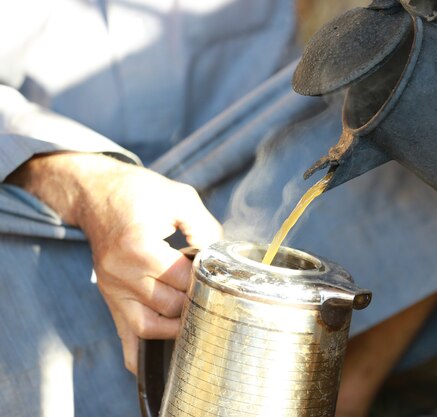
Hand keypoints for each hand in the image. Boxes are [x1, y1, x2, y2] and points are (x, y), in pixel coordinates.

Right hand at [7, 152, 222, 373]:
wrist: (96, 195)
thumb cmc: (139, 193)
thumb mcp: (179, 197)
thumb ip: (205, 227)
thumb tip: (221, 258)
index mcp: (139, 247)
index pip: (183, 280)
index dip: (206, 280)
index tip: (218, 273)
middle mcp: (121, 273)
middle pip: (170, 306)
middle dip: (195, 302)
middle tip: (212, 293)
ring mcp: (112, 289)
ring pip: (149, 327)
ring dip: (176, 326)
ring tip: (195, 314)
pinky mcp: (109, 298)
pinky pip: (125, 336)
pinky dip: (142, 353)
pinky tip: (163, 357)